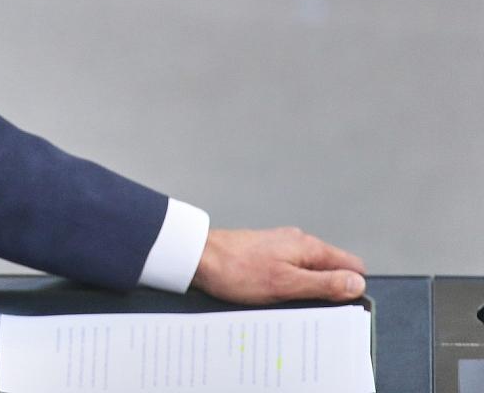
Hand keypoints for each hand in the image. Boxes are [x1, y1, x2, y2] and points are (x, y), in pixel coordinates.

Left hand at [191, 227, 365, 303]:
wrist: (197, 257)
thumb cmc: (237, 270)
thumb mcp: (286, 284)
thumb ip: (324, 284)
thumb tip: (357, 283)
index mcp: (309, 247)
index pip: (352, 265)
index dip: (352, 288)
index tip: (343, 309)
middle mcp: (299, 243)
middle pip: (332, 270)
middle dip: (329, 292)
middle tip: (313, 312)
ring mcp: (282, 247)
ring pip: (310, 273)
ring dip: (307, 292)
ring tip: (290, 307)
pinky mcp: (266, 255)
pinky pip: (291, 273)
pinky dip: (289, 287)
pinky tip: (276, 299)